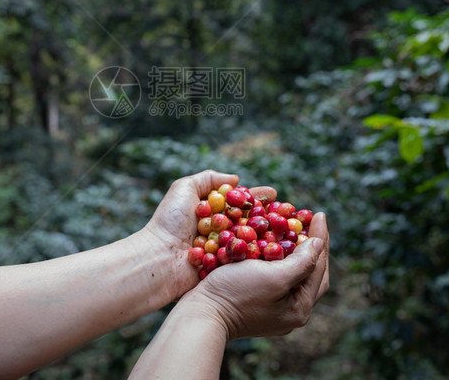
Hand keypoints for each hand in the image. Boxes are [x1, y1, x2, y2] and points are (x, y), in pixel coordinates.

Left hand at [139, 170, 276, 300]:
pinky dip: (260, 255)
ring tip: (288, 230)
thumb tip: (236, 179)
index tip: (275, 194)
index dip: (257, 198)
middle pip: (250, 222)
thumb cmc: (169, 222)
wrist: (158, 258)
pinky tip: (277, 249)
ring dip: (270, 236)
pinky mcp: (224, 270)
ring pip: (252, 241)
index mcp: (212, 214)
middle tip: (290, 213)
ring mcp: (223, 252)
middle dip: (269, 217)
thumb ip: (208, 179)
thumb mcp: (183, 189)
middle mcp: (220, 232)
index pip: (240, 203)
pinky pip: (245, 261)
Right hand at [182, 211, 328, 339]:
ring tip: (292, 228)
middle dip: (311, 246)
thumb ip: (302, 262)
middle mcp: (290, 311)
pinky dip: (275, 257)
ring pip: (291, 273)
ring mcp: (273, 309)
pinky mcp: (256, 303)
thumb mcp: (274, 276)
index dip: (321, 238)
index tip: (319, 213)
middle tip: (310, 221)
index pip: (319, 267)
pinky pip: (273, 275)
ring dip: (293, 250)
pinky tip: (270, 243)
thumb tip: (319, 244)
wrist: (200, 314)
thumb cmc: (236, 293)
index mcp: (300, 307)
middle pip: (309, 272)